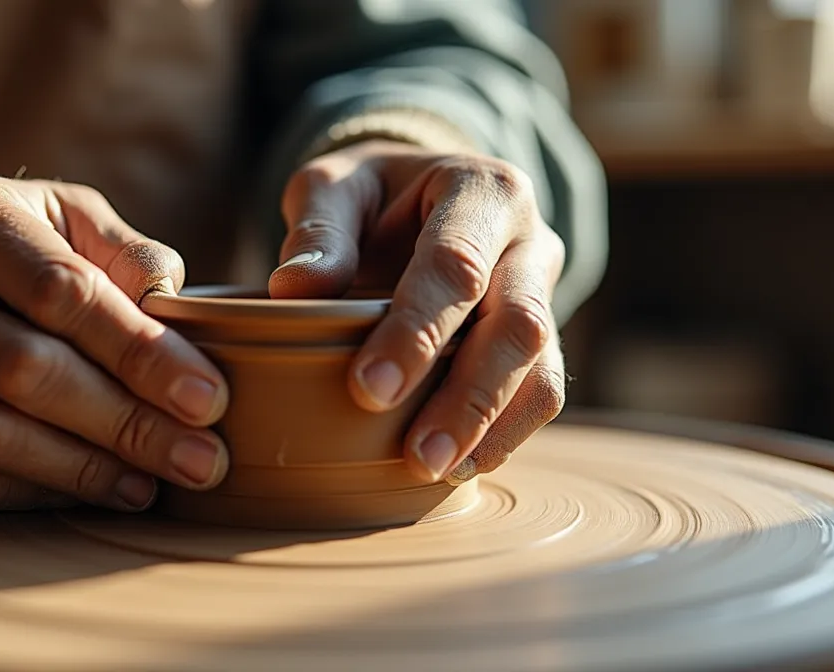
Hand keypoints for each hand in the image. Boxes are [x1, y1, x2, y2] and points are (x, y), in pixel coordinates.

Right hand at [0, 177, 229, 510]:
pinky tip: (107, 490)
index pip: (63, 293)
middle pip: (28, 370)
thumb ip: (127, 255)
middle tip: (203, 459)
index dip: (140, 352)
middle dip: (128, 422)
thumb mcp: (71, 225)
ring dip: (90, 467)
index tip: (208, 397)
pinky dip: (47, 492)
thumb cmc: (20, 262)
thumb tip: (174, 305)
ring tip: (160, 480)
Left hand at [269, 140, 565, 484]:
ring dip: (493, 427)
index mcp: (481, 189)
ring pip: (542, 367)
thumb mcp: (334, 186)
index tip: (367, 390)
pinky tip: (459, 466)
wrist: (421, 194)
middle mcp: (528, 239)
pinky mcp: (543, 337)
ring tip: (436, 472)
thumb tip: (290, 290)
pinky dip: (505, 434)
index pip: (456, 266)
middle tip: (416, 458)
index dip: (415, 332)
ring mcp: (544, 291)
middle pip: (517, 324)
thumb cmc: (370, 195)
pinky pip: (542, 390)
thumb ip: (319, 232)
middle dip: (468, 397)